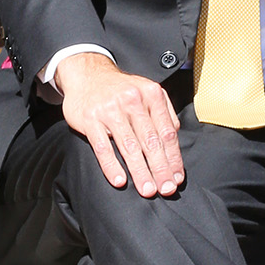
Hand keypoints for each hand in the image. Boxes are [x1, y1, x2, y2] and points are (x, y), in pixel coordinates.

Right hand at [57, 52, 184, 196]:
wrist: (87, 74)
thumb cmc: (121, 90)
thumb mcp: (147, 92)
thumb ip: (164, 113)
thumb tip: (175, 139)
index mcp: (151, 95)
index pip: (167, 132)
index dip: (174, 158)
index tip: (177, 178)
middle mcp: (132, 101)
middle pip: (150, 141)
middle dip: (160, 169)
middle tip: (166, 189)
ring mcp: (109, 110)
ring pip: (129, 146)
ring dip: (140, 172)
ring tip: (147, 190)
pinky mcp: (89, 119)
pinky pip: (102, 147)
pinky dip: (111, 166)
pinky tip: (120, 181)